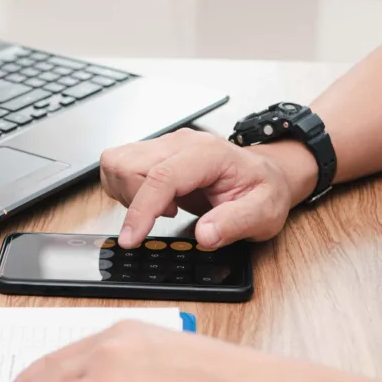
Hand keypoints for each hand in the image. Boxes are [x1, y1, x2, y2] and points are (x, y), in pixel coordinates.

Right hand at [99, 128, 316, 248]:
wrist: (265, 174)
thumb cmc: (263, 190)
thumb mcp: (264, 213)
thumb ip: (237, 223)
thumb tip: (205, 235)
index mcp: (207, 153)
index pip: (161, 177)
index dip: (142, 210)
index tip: (132, 239)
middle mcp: (181, 143)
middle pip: (128, 164)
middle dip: (134, 201)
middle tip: (167, 217)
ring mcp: (165, 145)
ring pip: (116, 162)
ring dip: (127, 194)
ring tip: (162, 208)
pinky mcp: (154, 153)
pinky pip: (119, 166)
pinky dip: (126, 189)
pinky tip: (156, 201)